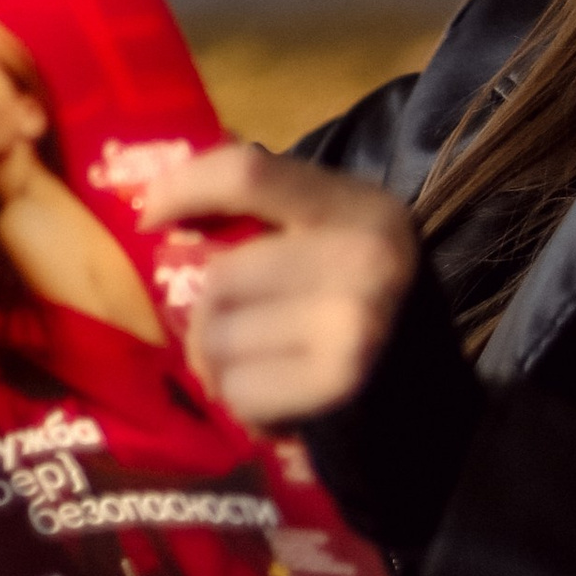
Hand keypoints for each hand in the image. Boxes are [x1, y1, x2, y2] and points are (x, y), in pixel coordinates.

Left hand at [142, 143, 418, 428]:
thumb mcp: (330, 227)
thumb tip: (163, 189)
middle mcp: (361, 255)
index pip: (246, 173)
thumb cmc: (356, 293)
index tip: (149, 218)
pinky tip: (273, 398)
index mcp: (355, 203)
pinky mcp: (341, 380)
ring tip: (256, 366)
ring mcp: (355, 321)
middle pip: (220, 279)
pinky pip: (241, 391)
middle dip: (203, 314)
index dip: (182, 188)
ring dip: (220, 364)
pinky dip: (242, 402)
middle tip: (221, 330)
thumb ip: (263, 203)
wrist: (427, 375)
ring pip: (219, 340)